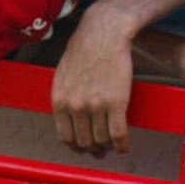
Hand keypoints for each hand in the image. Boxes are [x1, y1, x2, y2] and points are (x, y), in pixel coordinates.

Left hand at [51, 0, 139, 155]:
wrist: (104, 33)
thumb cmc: (85, 49)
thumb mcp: (63, 75)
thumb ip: (64, 98)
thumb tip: (69, 117)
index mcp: (60, 101)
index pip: (66, 137)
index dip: (76, 146)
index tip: (84, 148)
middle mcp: (75, 107)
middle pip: (84, 142)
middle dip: (93, 150)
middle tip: (101, 151)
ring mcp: (96, 106)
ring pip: (102, 140)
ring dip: (108, 147)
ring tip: (113, 146)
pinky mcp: (117, 102)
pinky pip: (119, 134)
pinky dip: (123, 145)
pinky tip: (125, 147)